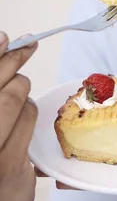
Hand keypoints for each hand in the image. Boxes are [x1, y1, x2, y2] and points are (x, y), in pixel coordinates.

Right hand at [0, 32, 38, 200]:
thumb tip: (3, 46)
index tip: (5, 38)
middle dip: (13, 62)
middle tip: (25, 47)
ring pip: (14, 99)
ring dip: (21, 88)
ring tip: (19, 86)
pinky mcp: (9, 162)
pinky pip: (28, 118)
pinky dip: (29, 109)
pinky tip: (24, 112)